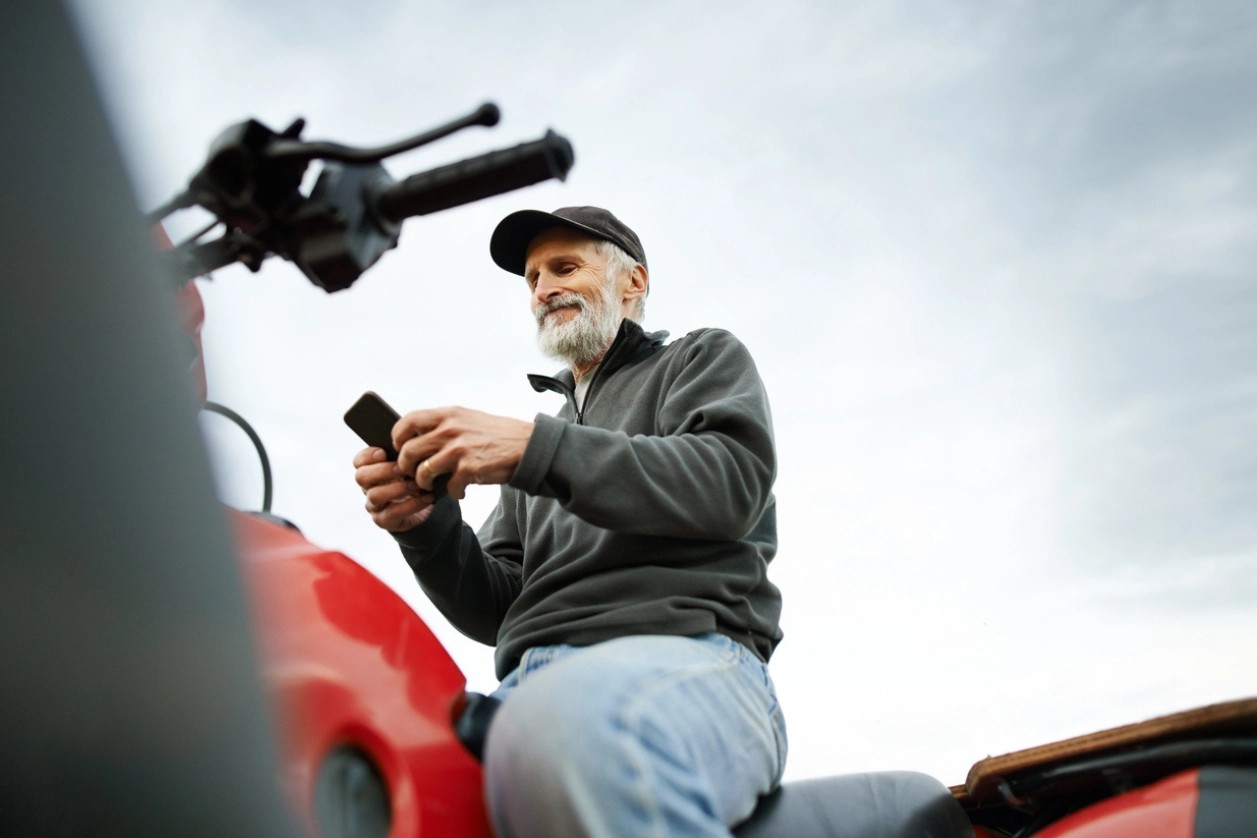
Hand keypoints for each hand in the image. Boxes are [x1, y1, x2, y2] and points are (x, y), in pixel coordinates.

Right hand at [353, 446, 437, 531]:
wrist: (427, 507)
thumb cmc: (417, 479)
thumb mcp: (412, 463)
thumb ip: (405, 453)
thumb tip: (411, 442)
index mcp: (371, 469)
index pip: (359, 460)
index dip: (368, 456)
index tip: (384, 452)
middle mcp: (368, 487)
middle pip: (362, 476)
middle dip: (384, 471)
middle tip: (405, 469)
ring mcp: (374, 505)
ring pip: (375, 495)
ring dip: (398, 488)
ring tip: (418, 484)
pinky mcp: (384, 520)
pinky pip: (391, 513)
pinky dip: (411, 504)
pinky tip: (427, 498)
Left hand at [392, 406, 533, 499]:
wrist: (528, 445)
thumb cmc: (496, 434)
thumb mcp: (467, 419)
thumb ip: (443, 424)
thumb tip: (416, 437)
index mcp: (448, 414)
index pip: (408, 421)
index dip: (398, 437)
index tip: (399, 448)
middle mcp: (450, 429)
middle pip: (409, 450)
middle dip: (406, 466)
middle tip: (412, 473)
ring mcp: (459, 449)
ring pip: (423, 471)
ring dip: (424, 483)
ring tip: (431, 485)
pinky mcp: (470, 469)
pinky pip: (449, 487)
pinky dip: (453, 493)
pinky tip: (460, 491)